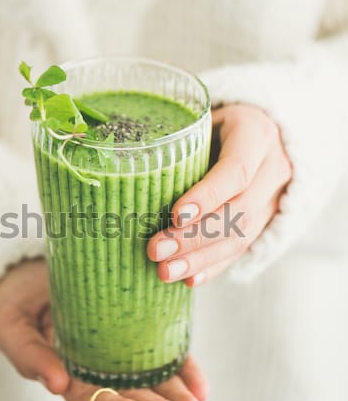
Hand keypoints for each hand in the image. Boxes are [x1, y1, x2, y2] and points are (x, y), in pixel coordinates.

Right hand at [0, 259, 208, 400]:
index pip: (92, 400)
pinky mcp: (136, 324)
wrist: (34, 269)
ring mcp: (119, 346)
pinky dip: (182, 367)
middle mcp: (97, 365)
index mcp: (66, 371)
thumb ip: (28, 354)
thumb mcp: (10, 324)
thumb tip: (57, 384)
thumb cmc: (18, 298)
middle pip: (128, 394)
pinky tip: (198, 384)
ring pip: (150, 377)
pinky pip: (161, 348)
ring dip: (175, 395)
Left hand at [147, 104, 291, 285]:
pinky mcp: (266, 222)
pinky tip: (190, 279)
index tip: (175, 216)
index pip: (237, 170)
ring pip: (242, 237)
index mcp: (256, 135)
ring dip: (200, 259)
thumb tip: (128, 171)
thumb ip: (182, 142)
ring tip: (165, 272)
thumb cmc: (218, 127)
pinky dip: (214, 266)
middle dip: (194, 237)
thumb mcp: (204, 121)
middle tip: (156, 251)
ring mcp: (273, 200)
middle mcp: (272, 170)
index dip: (208, 195)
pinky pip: (242, 249)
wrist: (261, 136)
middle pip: (238, 212)